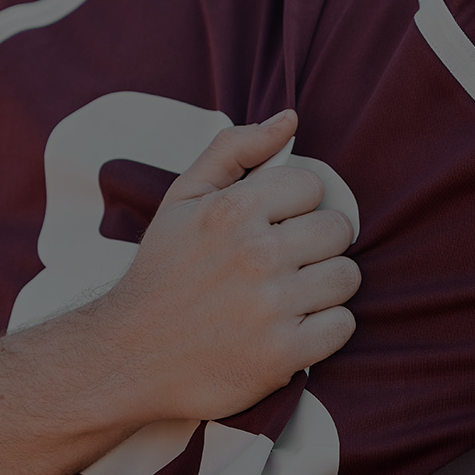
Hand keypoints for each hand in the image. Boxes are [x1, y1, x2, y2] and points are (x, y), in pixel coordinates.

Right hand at [88, 110, 359, 426]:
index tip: (273, 228)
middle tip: (284, 264)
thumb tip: (289, 119)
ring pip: (346, 276)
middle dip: (316, 244)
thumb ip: (234, 149)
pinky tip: (292, 328)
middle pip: (338, 229)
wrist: (128, 355)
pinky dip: (324, 329)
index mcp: (232, 210)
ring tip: (289, 295)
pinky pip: (343, 325)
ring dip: (324, 286)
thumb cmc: (162, 271)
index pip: (313, 186)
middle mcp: (255, 255)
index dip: (296, 207)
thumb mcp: (183, 198)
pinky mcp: (283, 355)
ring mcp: (271, 307)